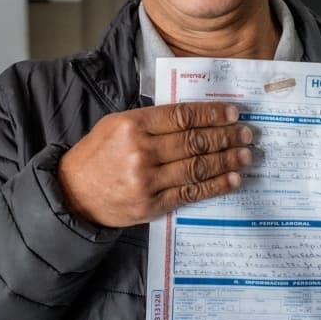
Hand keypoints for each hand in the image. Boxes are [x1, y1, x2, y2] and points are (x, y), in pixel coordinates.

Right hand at [58, 102, 252, 227]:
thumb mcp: (116, 125)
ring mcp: (147, 181)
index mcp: (132, 125)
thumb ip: (151, 120)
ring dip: (227, 160)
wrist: (73, 193)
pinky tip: (232, 179)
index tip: (233, 114)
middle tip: (248, 134)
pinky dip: (215, 185)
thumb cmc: (97, 155)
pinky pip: (191, 193)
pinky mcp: (151, 205)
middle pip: (194, 141)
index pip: (182, 117)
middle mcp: (141, 151)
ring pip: (197, 167)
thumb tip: (194, 117)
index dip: (212, 115)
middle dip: (226, 137)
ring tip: (246, 154)